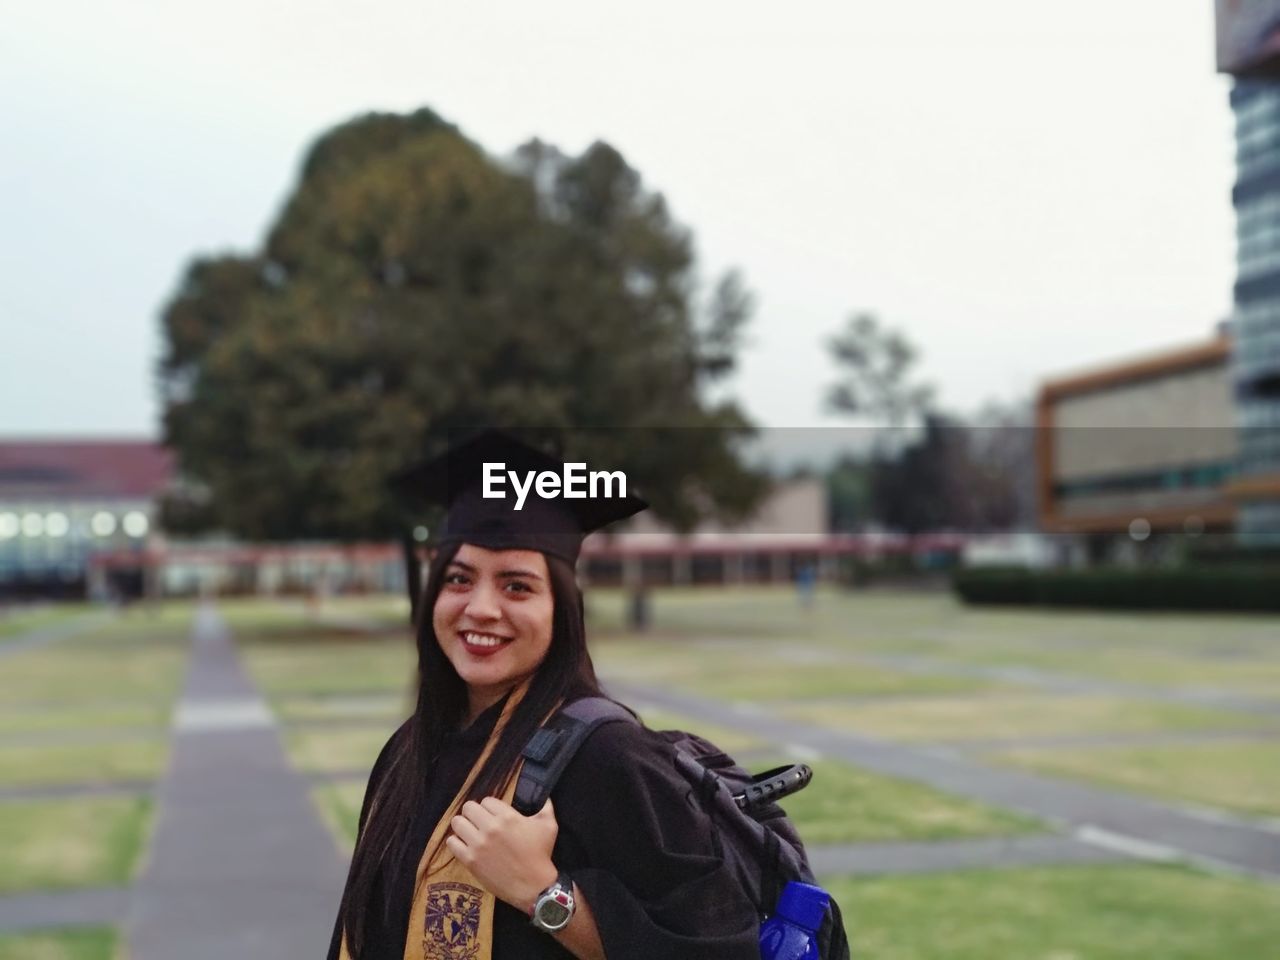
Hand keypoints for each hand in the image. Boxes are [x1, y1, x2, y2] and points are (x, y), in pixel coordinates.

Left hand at [445, 797, 559, 912]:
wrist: (534, 886)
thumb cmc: (541, 854)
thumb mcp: (549, 826)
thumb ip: (545, 806)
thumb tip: (544, 795)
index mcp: (507, 816)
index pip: (486, 801)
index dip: (490, 807)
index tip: (493, 815)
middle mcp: (490, 827)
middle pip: (468, 808)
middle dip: (474, 813)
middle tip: (480, 822)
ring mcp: (478, 844)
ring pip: (457, 823)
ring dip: (463, 825)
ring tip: (470, 832)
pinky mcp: (470, 860)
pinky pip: (452, 843)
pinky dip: (456, 842)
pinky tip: (465, 845)